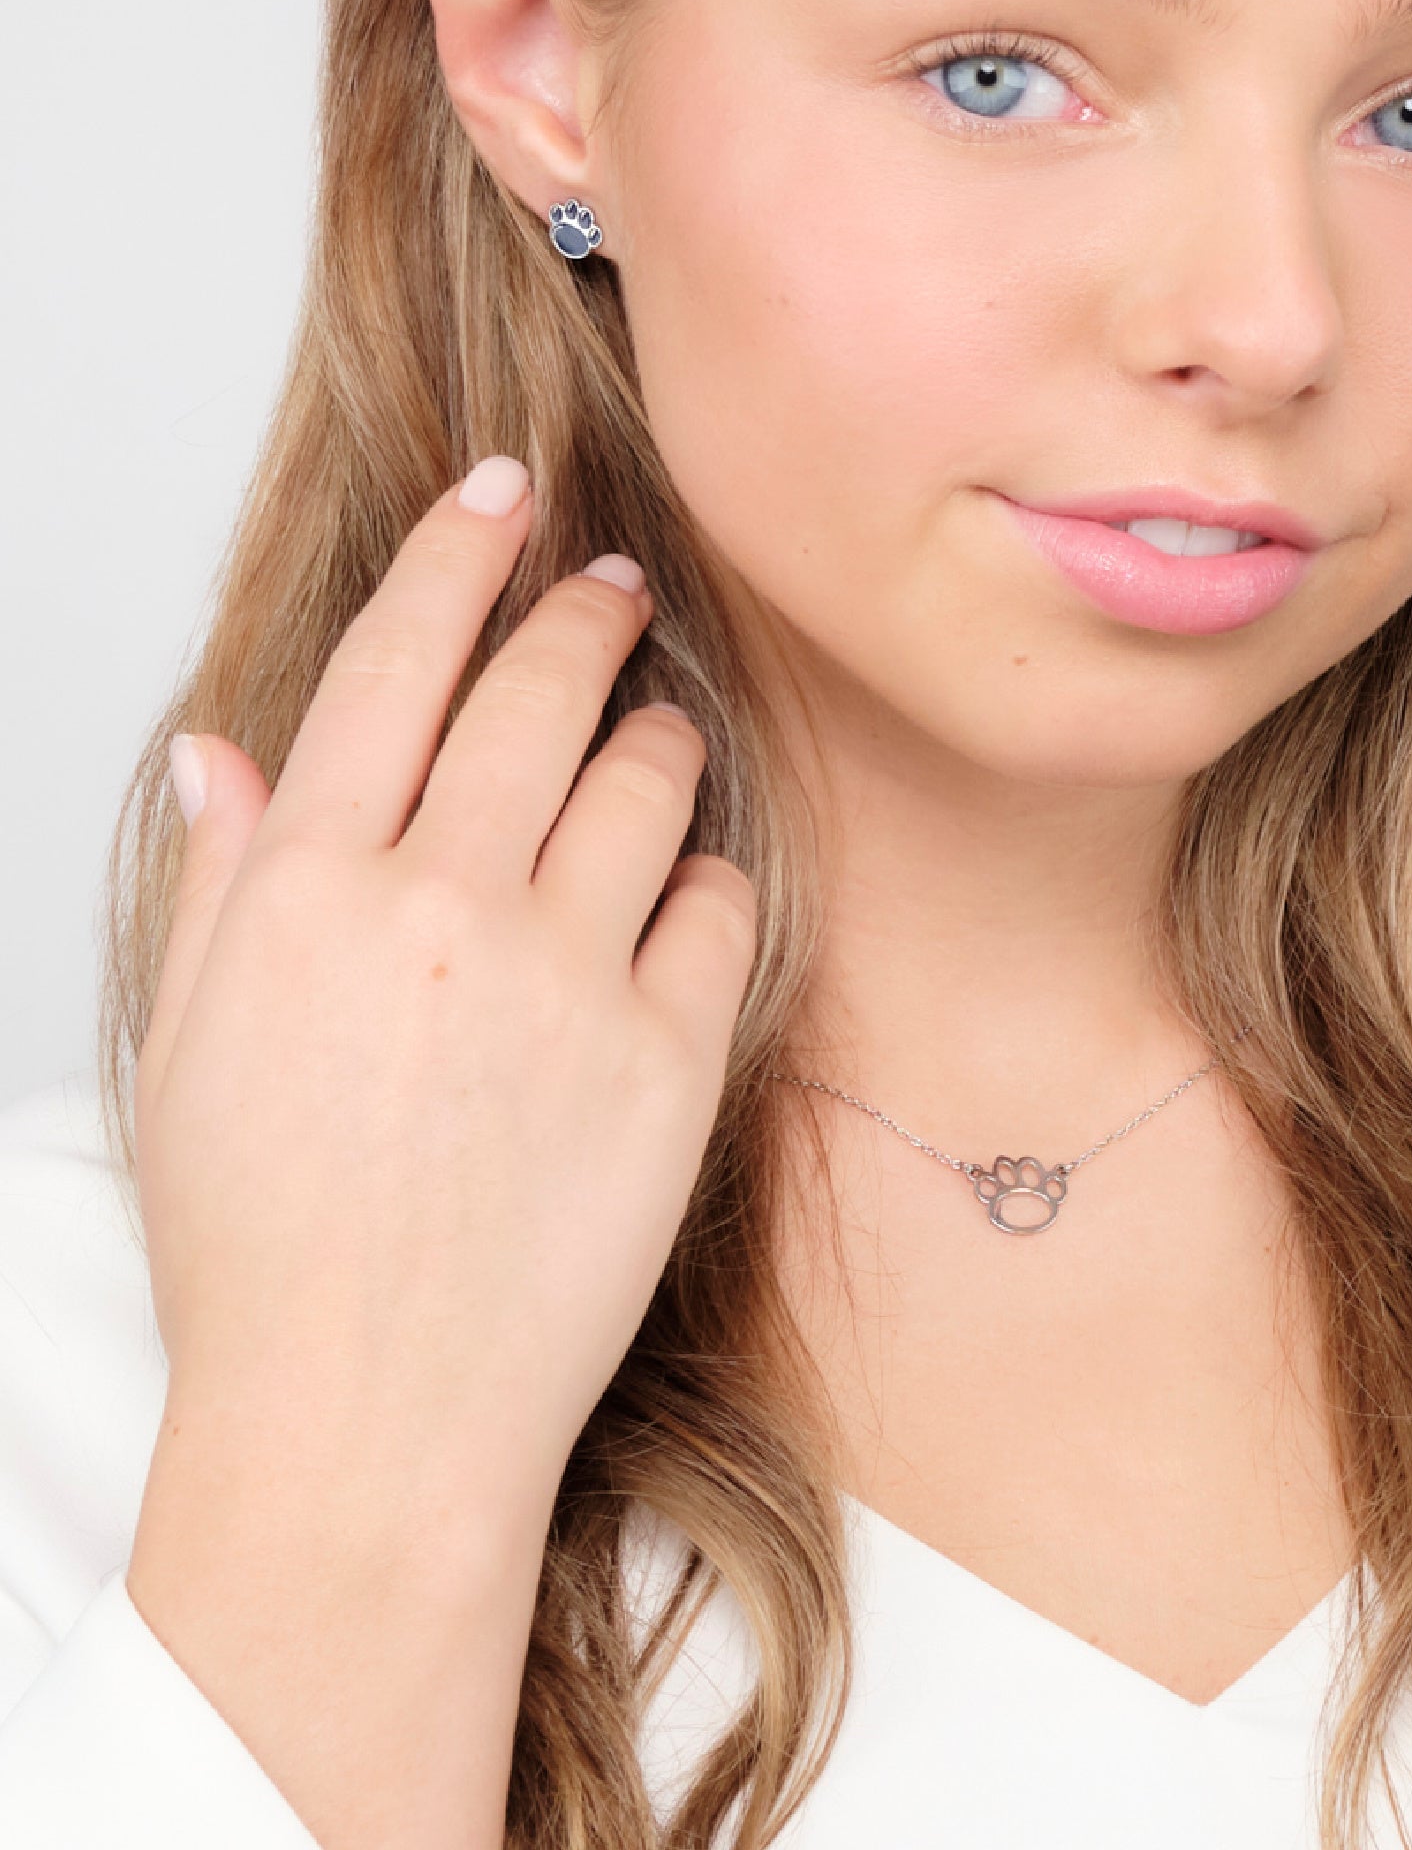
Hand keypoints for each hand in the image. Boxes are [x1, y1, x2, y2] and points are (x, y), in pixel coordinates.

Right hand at [123, 453, 757, 1849]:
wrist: (367, 1425)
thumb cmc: (266, 1251)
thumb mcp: (189, 1054)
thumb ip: (223, 884)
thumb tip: (229, 754)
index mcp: (305, 889)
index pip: (393, 664)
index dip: (456, 555)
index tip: (503, 492)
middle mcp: (437, 905)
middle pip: (539, 691)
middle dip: (585, 610)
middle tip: (614, 580)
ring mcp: (562, 976)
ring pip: (648, 777)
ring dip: (659, 732)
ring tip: (655, 731)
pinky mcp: (669, 1055)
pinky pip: (717, 905)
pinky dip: (705, 879)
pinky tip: (682, 895)